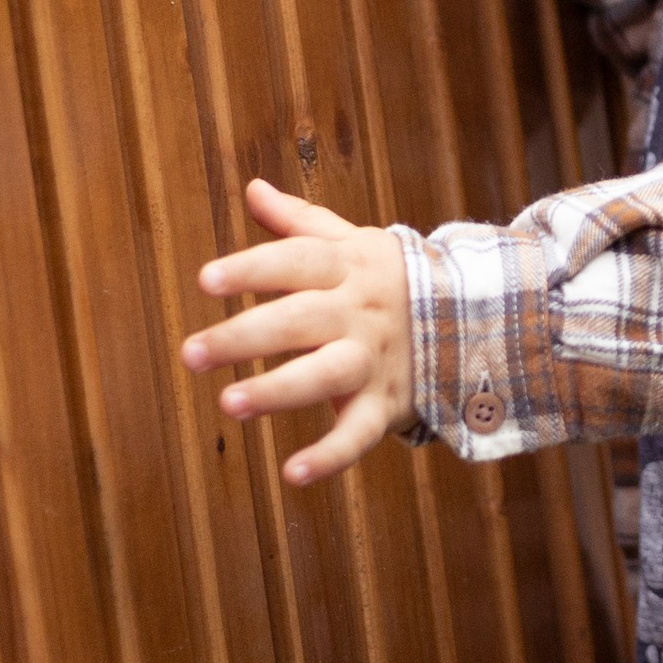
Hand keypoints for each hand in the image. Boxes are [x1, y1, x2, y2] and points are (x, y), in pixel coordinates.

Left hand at [182, 180, 417, 484]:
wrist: (473, 318)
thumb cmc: (389, 280)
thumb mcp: (353, 243)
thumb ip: (299, 221)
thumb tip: (252, 188)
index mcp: (347, 268)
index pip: (296, 262)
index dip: (252, 269)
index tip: (206, 280)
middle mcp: (357, 313)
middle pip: (299, 320)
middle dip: (244, 337)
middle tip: (190, 353)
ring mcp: (372, 360)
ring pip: (326, 375)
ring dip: (278, 391)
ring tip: (228, 404)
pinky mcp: (383, 404)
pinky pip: (359, 433)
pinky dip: (330, 457)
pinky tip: (293, 474)